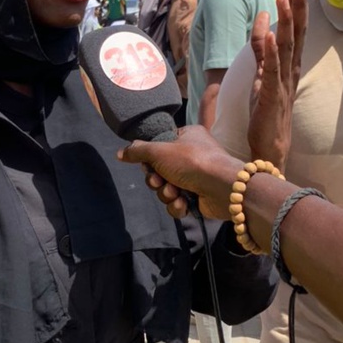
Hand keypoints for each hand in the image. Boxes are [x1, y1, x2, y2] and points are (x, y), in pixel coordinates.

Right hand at [118, 125, 240, 219]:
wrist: (222, 187)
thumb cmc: (192, 161)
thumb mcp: (159, 151)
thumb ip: (138, 151)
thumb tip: (120, 153)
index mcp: (187, 137)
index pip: (159, 147)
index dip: (150, 159)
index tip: (147, 164)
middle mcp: (192, 156)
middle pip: (160, 170)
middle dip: (157, 180)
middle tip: (159, 181)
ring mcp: (196, 178)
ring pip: (166, 189)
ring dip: (166, 193)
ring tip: (175, 193)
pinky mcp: (198, 198)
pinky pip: (177, 203)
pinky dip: (177, 205)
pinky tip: (183, 203)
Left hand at [246, 0, 307, 170]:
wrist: (269, 148)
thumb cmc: (268, 112)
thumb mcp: (263, 73)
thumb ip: (262, 48)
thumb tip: (261, 18)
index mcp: (289, 65)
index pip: (295, 28)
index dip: (295, 3)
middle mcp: (290, 71)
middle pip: (296, 32)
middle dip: (295, 4)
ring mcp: (282, 83)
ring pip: (286, 47)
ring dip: (285, 22)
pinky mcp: (271, 97)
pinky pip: (271, 71)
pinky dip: (271, 52)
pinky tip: (270, 34)